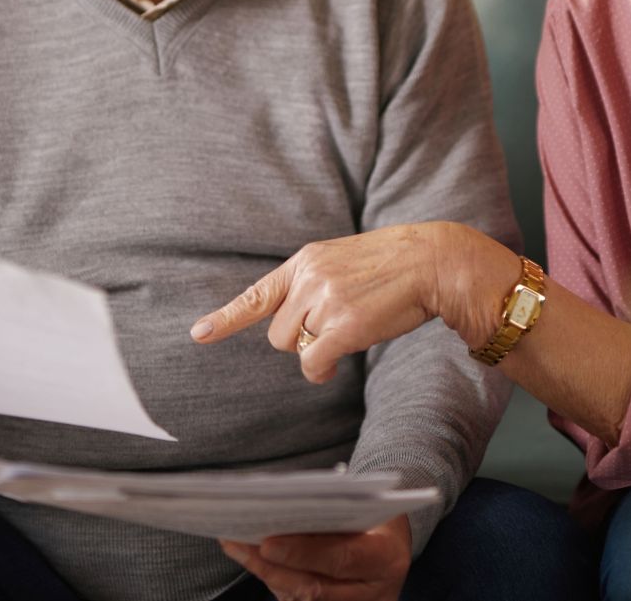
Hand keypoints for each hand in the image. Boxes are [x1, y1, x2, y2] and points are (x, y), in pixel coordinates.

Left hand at [191, 223, 513, 383]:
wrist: (432, 262)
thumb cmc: (393, 267)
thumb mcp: (344, 262)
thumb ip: (314, 285)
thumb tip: (297, 326)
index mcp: (306, 261)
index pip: (258, 293)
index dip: (226, 318)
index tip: (198, 334)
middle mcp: (308, 278)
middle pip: (277, 334)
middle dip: (301, 341)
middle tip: (335, 329)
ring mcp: (323, 301)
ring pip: (295, 349)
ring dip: (317, 352)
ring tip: (349, 332)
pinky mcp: (341, 326)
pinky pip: (314, 364)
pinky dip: (324, 369)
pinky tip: (342, 360)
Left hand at [219, 512, 411, 600]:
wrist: (395, 547)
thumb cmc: (377, 517)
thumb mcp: (368, 507)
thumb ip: (337, 509)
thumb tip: (285, 505)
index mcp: (386, 558)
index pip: (341, 558)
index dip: (303, 553)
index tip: (267, 542)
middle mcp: (374, 592)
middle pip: (315, 588)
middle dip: (273, 568)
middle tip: (240, 545)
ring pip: (304, 600)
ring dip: (267, 575)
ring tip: (237, 548)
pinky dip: (275, 582)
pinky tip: (254, 561)